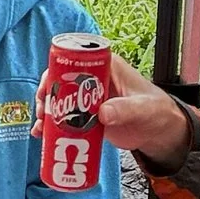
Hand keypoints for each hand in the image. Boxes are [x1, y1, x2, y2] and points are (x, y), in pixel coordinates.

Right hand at [38, 47, 190, 169]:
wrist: (160, 132)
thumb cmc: (156, 111)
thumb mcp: (142, 109)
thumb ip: (125, 110)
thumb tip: (102, 114)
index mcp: (106, 67)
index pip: (74, 62)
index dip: (55, 74)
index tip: (46, 90)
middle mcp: (93, 80)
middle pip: (60, 82)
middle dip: (46, 96)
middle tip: (42, 112)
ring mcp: (88, 99)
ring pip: (60, 101)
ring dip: (46, 113)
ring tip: (40, 129)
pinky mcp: (87, 116)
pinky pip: (65, 119)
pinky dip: (53, 126)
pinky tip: (43, 136)